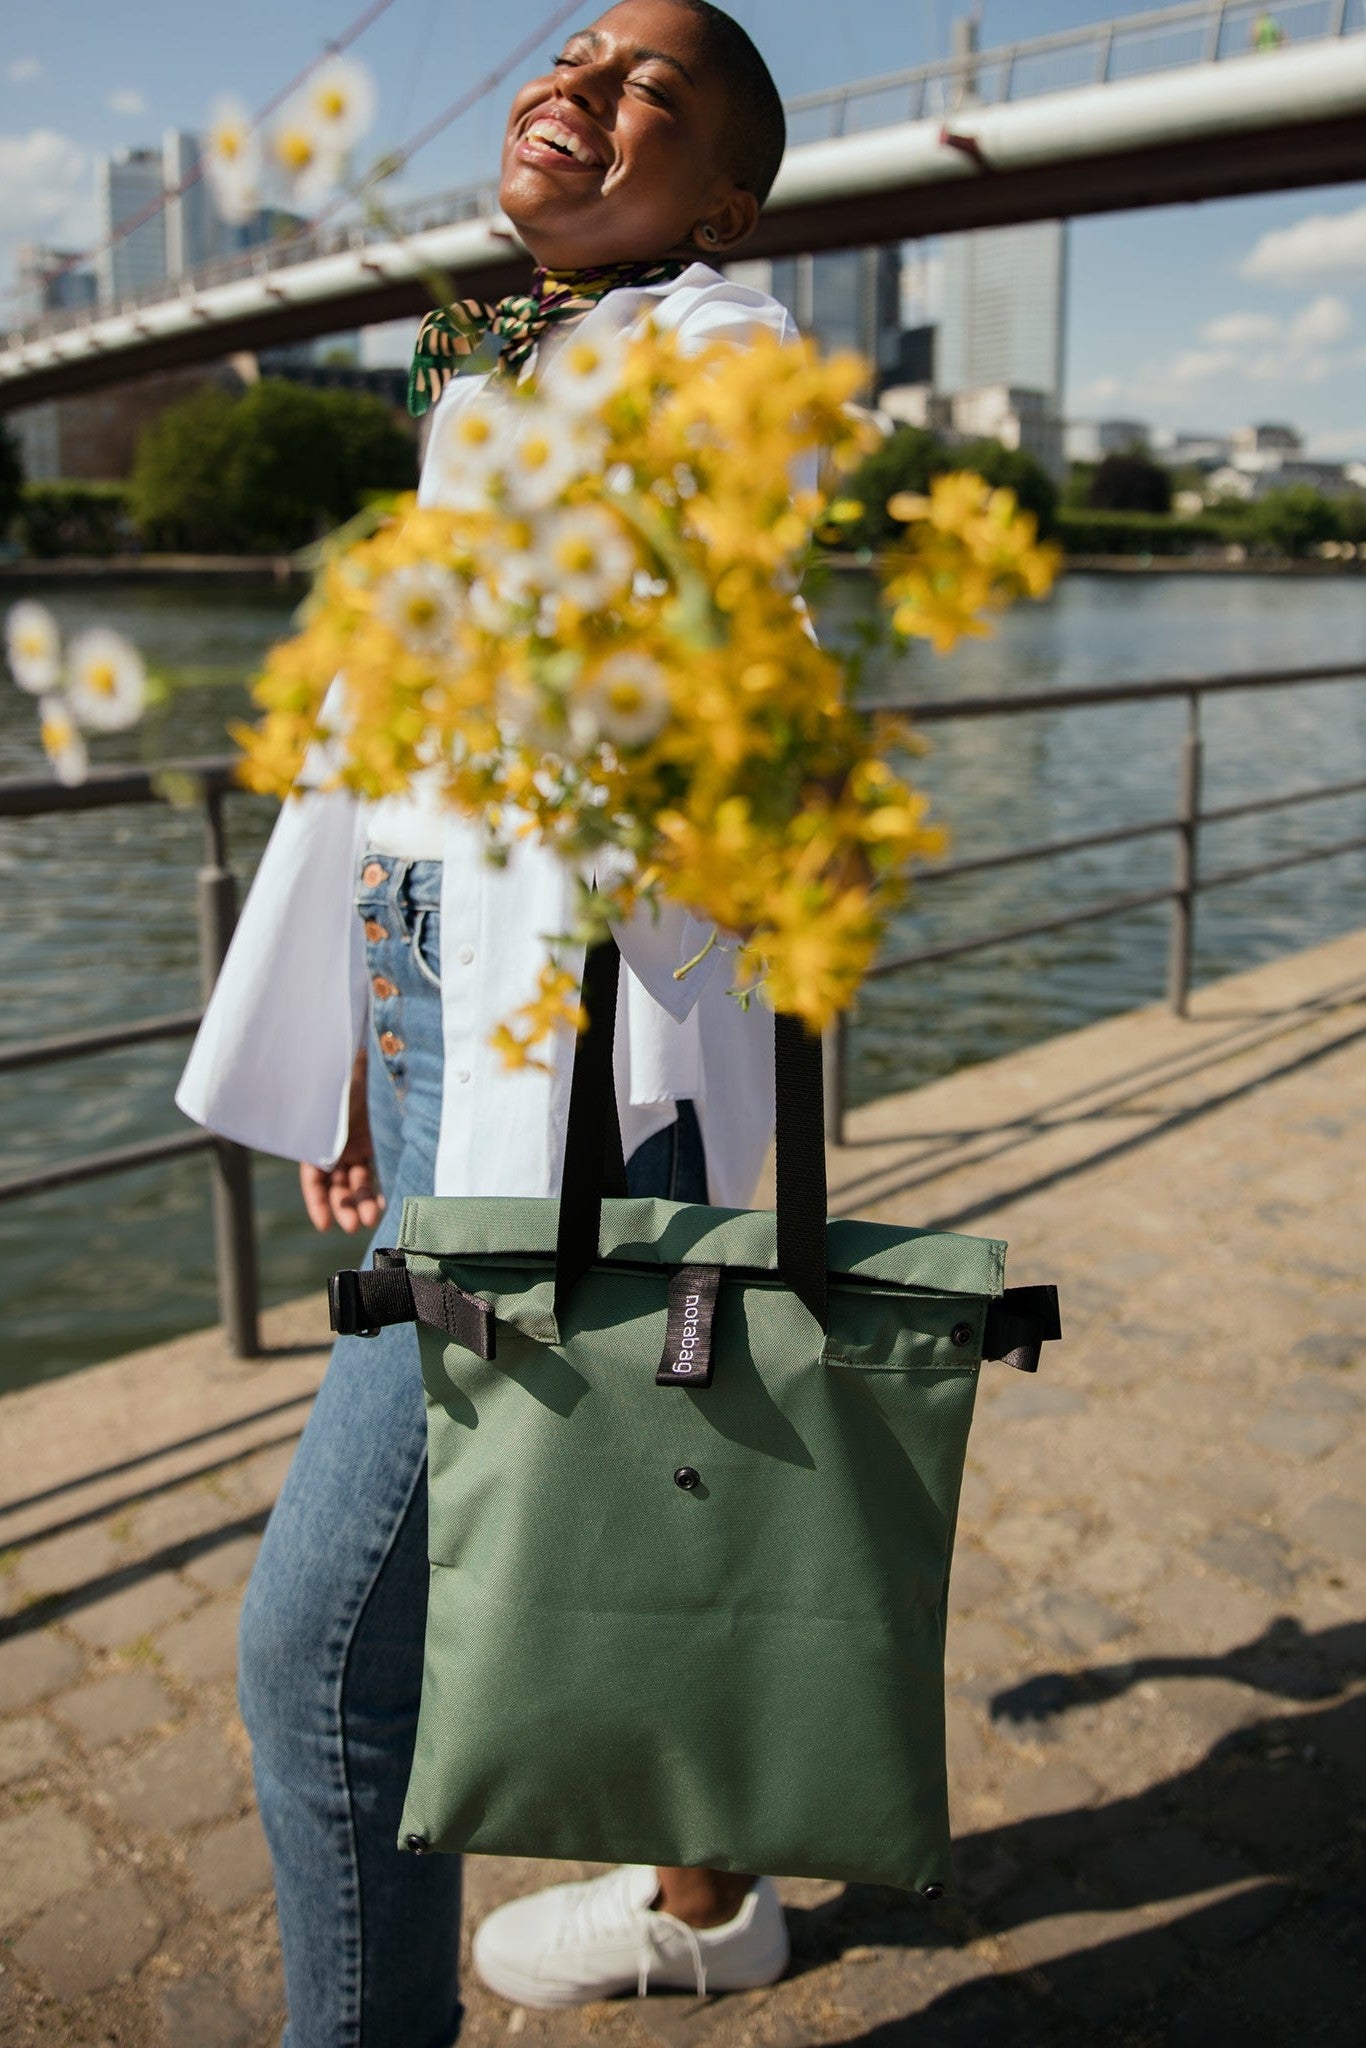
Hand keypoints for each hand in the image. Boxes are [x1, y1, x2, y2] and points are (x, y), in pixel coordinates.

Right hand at [298, 1047, 385, 1233]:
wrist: (376, 1051)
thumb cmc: (348, 1075)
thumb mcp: (331, 1103)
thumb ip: (327, 1129)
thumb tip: (325, 1164)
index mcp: (318, 1137)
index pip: (314, 1178)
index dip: (317, 1202)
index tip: (325, 1225)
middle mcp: (337, 1143)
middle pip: (338, 1185)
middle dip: (345, 1206)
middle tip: (357, 1225)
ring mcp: (360, 1143)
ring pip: (359, 1182)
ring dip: (363, 1202)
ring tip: (374, 1217)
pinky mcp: (381, 1140)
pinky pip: (379, 1170)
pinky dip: (380, 1187)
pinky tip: (386, 1203)